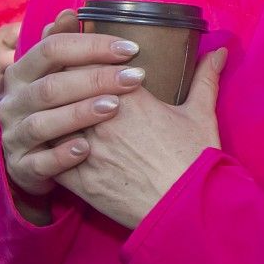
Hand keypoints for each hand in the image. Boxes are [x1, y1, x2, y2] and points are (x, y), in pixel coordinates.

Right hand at [0, 12, 143, 198]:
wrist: (38, 161)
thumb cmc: (59, 109)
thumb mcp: (60, 76)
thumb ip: (65, 47)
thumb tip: (70, 11)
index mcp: (24, 72)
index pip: (52, 48)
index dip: (91, 45)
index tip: (132, 48)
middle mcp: (13, 102)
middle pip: (50, 85)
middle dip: (95, 78)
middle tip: (137, 76)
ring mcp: (14, 136)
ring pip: (42, 122)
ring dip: (79, 113)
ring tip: (115, 107)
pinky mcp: (20, 168)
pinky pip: (38, 163)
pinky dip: (61, 155)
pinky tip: (86, 149)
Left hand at [55, 49, 226, 229]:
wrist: (187, 209)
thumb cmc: (195, 161)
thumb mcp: (201, 116)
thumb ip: (204, 80)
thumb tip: (218, 54)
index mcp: (128, 97)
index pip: (86, 62)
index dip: (79, 55)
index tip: (81, 56)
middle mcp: (99, 118)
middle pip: (62, 87)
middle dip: (60, 82)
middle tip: (60, 78)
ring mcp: (84, 148)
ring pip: (48, 120)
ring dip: (48, 115)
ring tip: (51, 112)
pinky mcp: (76, 178)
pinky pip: (46, 156)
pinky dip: (45, 149)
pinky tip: (50, 146)